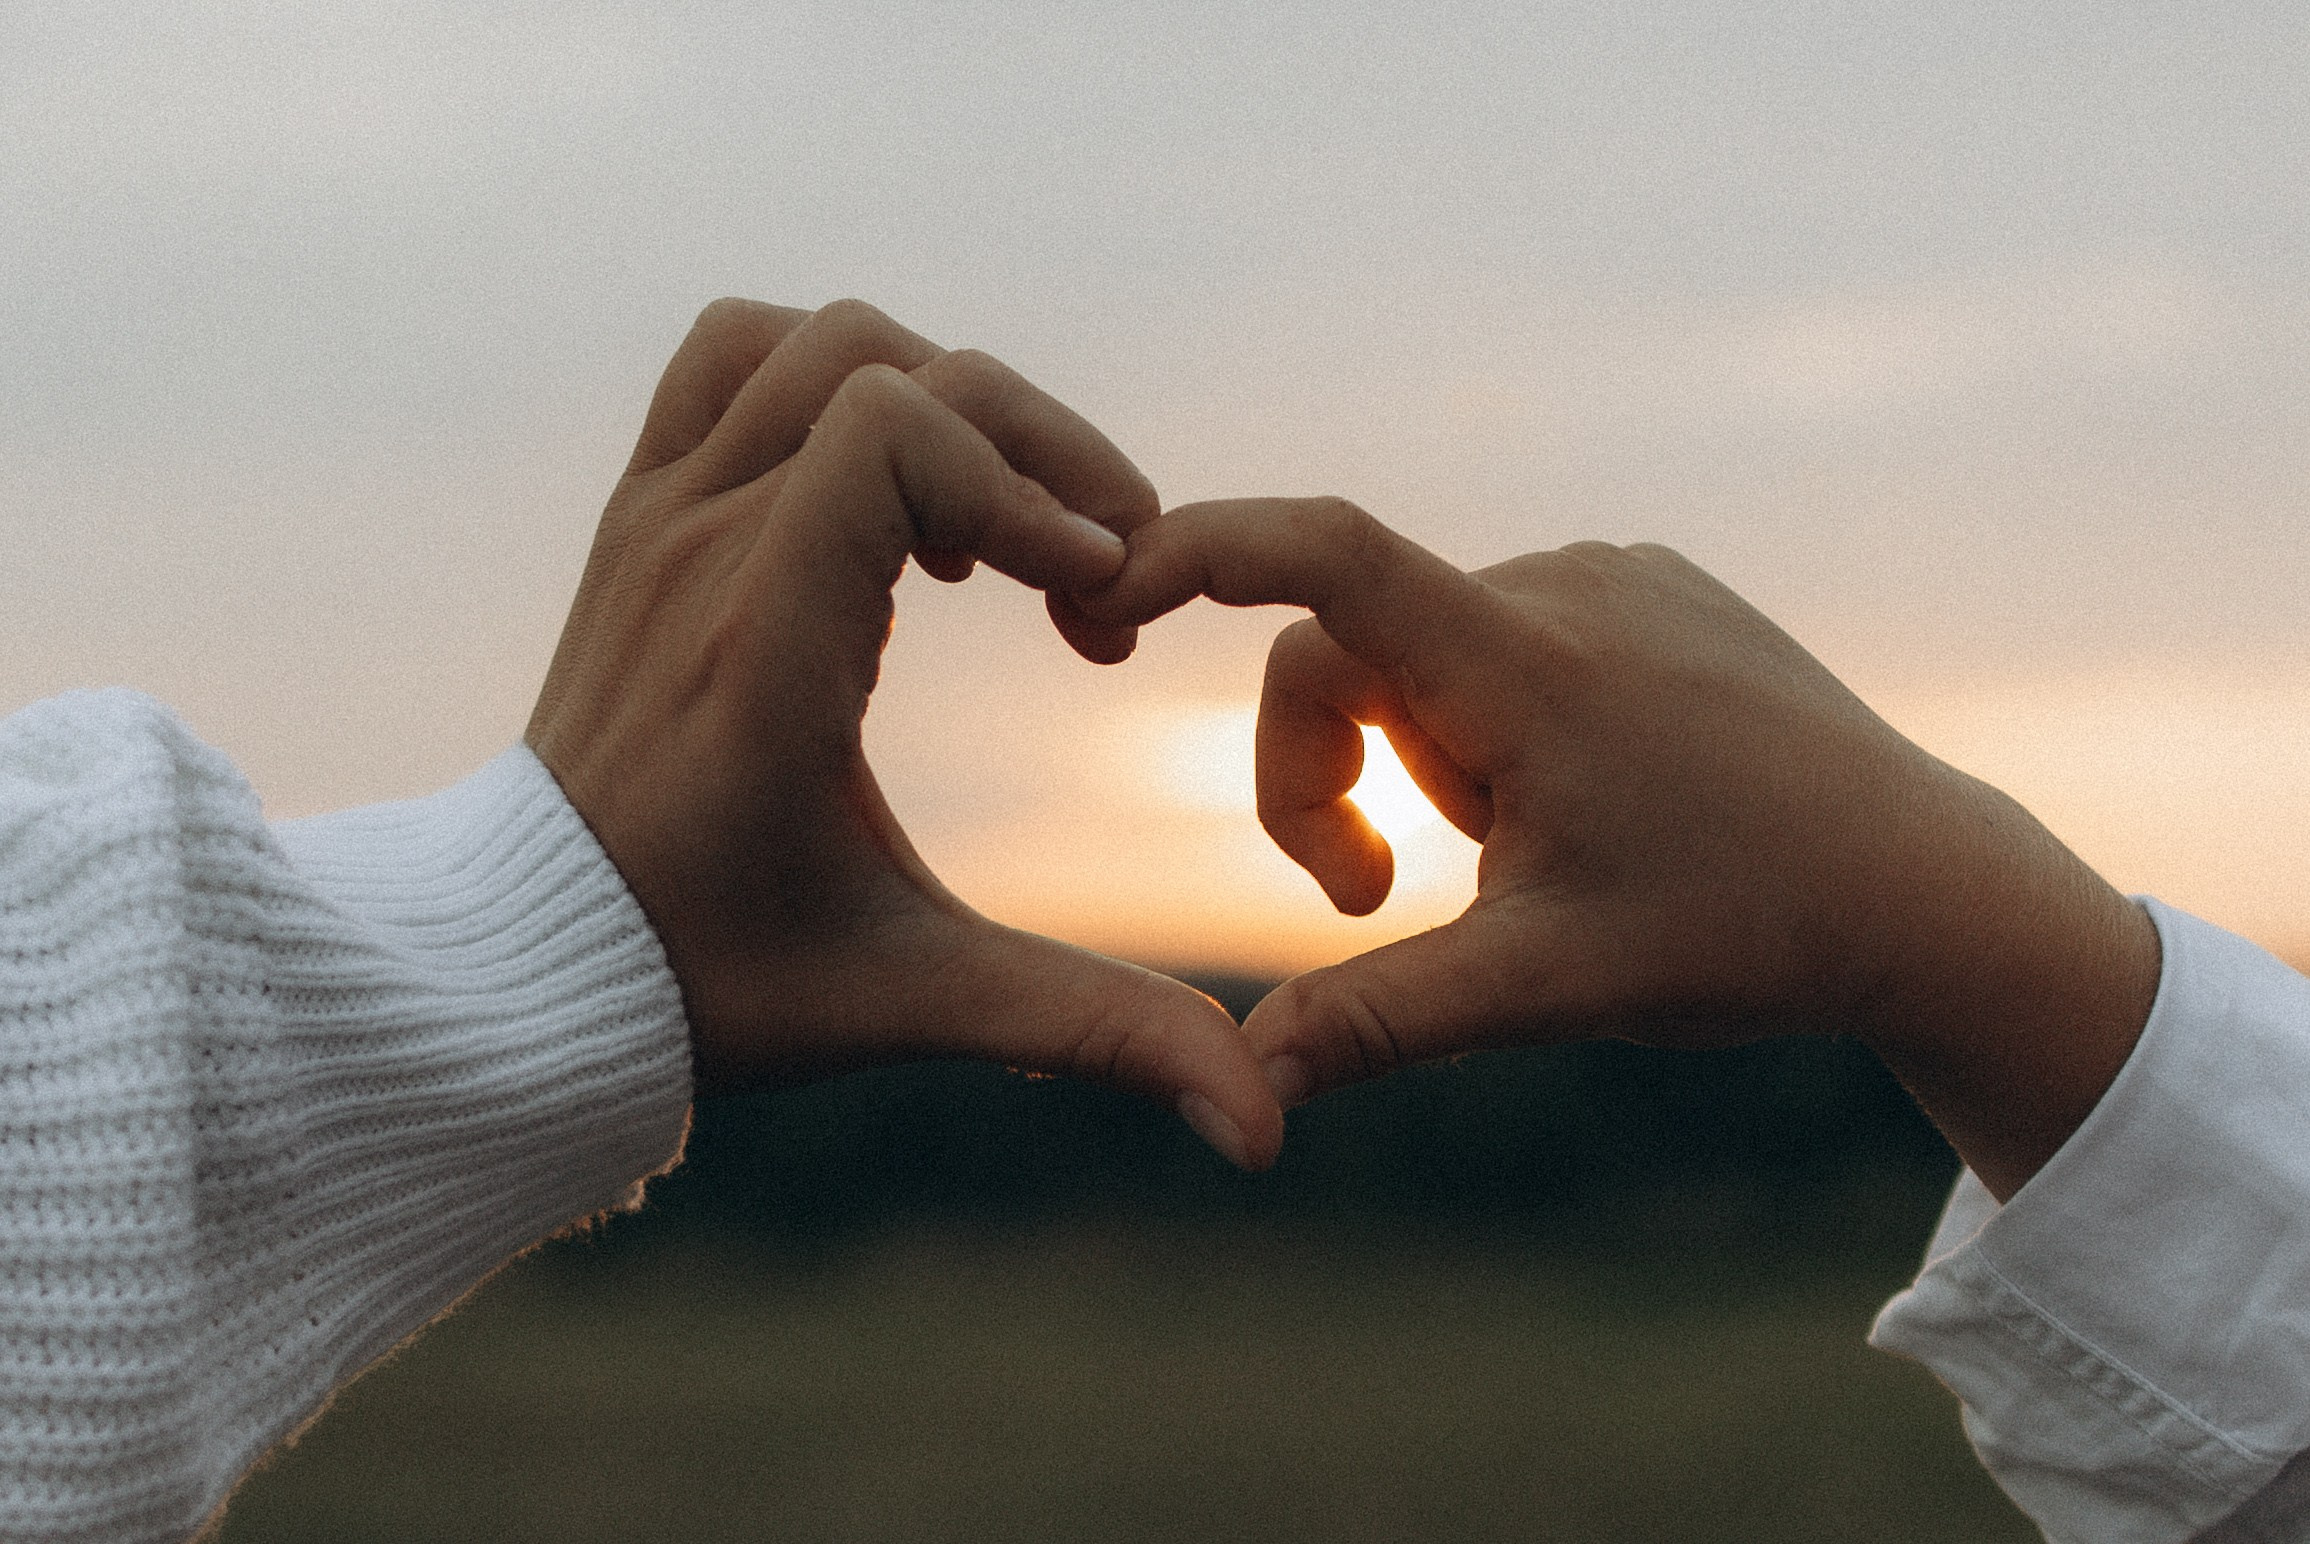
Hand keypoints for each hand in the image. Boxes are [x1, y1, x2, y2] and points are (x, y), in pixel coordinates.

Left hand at [526, 299, 1283, 1169]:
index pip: (893, 436)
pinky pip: (731, 360)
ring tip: (996, 531)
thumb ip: (1095, 1036)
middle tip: (1099, 573)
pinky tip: (896, 497)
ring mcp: (658, 519)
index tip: (1093, 601)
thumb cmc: (718, 981)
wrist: (526, 961)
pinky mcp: (641, 514)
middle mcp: (699, 554)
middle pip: (888, 370)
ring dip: (939, 402)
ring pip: (812, 341)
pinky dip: (831, 383)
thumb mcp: (917, 1003)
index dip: (1026, 491)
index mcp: (762, 651)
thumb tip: (1264, 1129)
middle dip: (1033, 449)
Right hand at [1075, 498, 2159, 1198]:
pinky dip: (1491, 717)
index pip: (1324, 556)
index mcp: (1526, 663)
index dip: (1200, 551)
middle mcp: (1563, 586)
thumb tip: (1245, 1085)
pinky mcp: (1650, 583)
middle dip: (1330, 775)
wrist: (1924, 888)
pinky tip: (1587, 797)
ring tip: (1529, 848)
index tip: (1113, 593)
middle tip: (1378, 896)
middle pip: (1349, 652)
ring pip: (1425, 651)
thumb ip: (1378, 1019)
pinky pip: (1504, 631)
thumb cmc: (1741, 934)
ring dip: (1424, 755)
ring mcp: (1614, 574)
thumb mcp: (1543, 986)